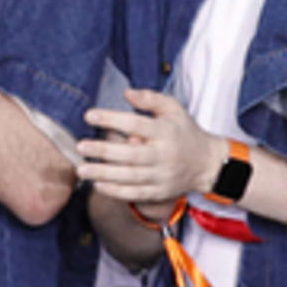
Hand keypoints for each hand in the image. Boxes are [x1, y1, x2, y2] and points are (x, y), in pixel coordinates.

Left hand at [74, 86, 218, 210]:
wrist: (206, 163)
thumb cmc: (183, 132)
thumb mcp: (174, 109)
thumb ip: (151, 99)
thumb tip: (126, 92)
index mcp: (165, 132)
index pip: (136, 124)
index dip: (112, 119)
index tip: (89, 115)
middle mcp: (163, 155)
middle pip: (130, 154)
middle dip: (103, 151)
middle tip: (80, 147)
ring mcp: (161, 176)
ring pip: (130, 177)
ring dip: (104, 174)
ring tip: (82, 170)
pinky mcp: (159, 192)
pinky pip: (134, 194)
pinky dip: (115, 191)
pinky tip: (97, 185)